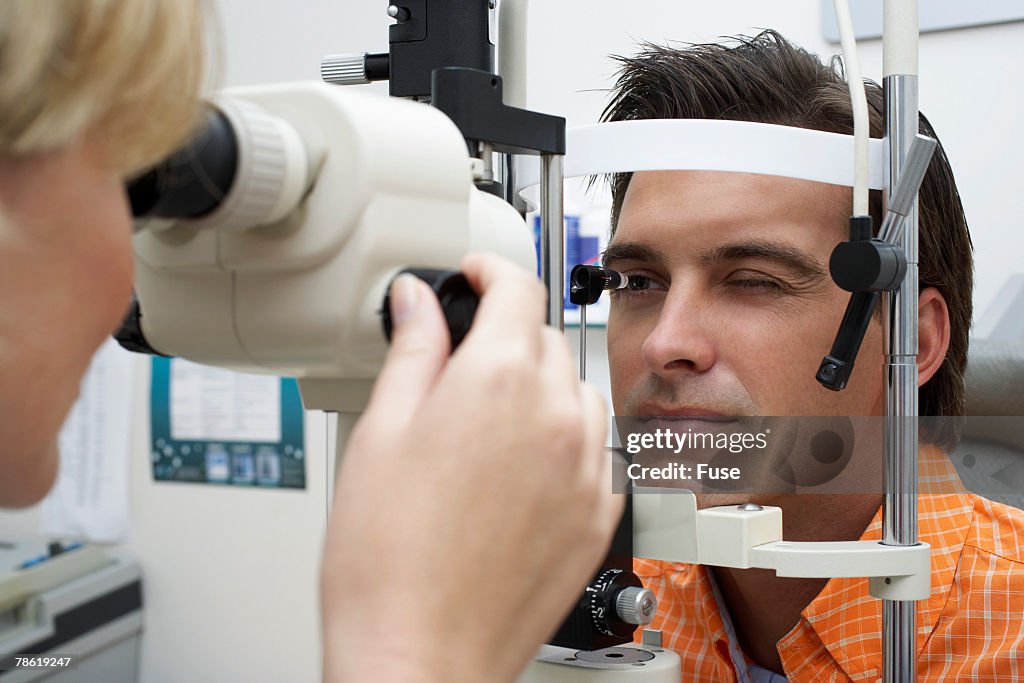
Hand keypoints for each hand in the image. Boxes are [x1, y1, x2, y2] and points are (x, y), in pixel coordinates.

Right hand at [320, 253, 621, 682]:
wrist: (421, 653)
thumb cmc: (388, 559)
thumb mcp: (380, 431)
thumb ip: (411, 350)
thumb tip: (418, 300)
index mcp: (500, 380)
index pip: (518, 287)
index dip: (491, 268)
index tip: (474, 274)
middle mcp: (556, 416)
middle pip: (547, 337)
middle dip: (507, 331)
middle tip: (460, 356)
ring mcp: (586, 469)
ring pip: (578, 390)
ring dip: (542, 382)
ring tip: (490, 416)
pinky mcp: (600, 515)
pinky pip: (598, 448)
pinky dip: (567, 435)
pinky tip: (523, 463)